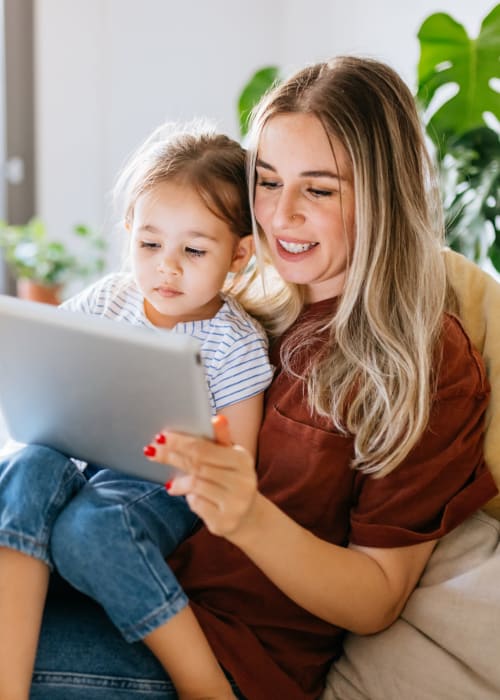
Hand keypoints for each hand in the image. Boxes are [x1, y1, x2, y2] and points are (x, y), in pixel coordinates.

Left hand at [145, 416, 257, 538]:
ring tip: (170, 482)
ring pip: (195, 486)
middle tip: (151, 451)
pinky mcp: (224, 522)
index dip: (180, 442)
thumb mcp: (230, 457)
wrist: (248, 516)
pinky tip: (189, 496)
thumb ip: (221, 438)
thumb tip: (216, 418)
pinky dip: (189, 499)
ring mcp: (235, 503)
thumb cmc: (233, 479)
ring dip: (180, 482)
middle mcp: (242, 481)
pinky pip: (197, 505)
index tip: (160, 436)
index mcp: (242, 460)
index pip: (204, 448)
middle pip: (197, 465)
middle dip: (171, 457)